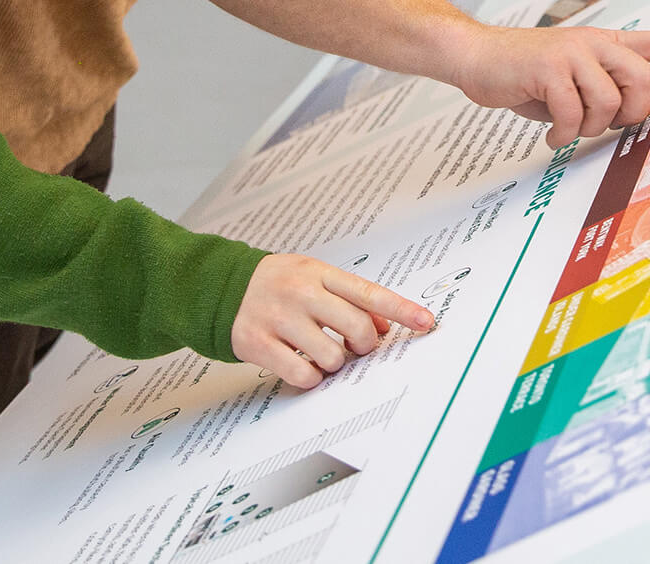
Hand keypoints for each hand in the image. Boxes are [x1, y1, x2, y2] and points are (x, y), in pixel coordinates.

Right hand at [231, 255, 434, 389]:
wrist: (224, 288)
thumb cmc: (278, 283)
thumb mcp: (314, 277)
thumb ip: (349, 297)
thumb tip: (384, 324)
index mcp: (319, 272)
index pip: (369, 292)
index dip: (401, 309)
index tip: (426, 322)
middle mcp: (302, 293)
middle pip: (357, 328)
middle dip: (365, 345)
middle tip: (356, 346)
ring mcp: (280, 318)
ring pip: (333, 357)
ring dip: (335, 363)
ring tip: (321, 352)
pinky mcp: (260, 344)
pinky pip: (305, 375)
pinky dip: (311, 377)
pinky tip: (303, 365)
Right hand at [451, 26, 649, 148]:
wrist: (476, 56)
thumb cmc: (521, 75)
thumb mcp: (567, 82)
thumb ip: (597, 92)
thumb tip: (622, 120)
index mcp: (600, 44)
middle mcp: (591, 42)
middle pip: (642, 79)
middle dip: (628, 111)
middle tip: (602, 123)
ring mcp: (572, 51)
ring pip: (607, 103)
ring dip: (586, 127)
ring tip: (565, 126)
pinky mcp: (550, 66)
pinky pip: (573, 113)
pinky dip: (562, 133)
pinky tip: (549, 133)